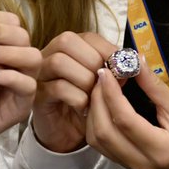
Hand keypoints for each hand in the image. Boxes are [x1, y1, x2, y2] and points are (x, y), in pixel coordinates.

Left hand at [0, 5, 39, 148]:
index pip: (12, 22)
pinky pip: (28, 86)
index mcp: (2, 46)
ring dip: (9, 51)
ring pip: (34, 57)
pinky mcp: (22, 105)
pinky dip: (9, 76)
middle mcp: (16, 61)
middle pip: (25, 36)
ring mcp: (22, 82)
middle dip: (3, 29)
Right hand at [31, 31, 116, 153]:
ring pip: (59, 62)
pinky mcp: (38, 95)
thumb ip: (114, 69)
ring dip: (84, 79)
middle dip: (92, 61)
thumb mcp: (103, 83)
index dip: (106, 48)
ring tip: (93, 95)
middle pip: (67, 41)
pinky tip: (84, 107)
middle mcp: (50, 54)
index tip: (120, 65)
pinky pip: (57, 88)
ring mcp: (40, 74)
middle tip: (103, 81)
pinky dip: (77, 97)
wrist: (69, 132)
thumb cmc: (86, 102)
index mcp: (69, 47)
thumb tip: (130, 63)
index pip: (87, 36)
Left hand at [85, 58, 168, 168]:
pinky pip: (101, 146)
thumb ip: (153, 84)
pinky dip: (96, 123)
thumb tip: (134, 60)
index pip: (124, 120)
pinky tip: (101, 105)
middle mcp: (143, 164)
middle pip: (104, 133)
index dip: (111, 94)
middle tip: (101, 78)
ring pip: (98, 141)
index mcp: (160, 150)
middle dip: (98, 102)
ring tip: (101, 89)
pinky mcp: (127, 165)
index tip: (105, 72)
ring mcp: (133, 168)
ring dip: (93, 113)